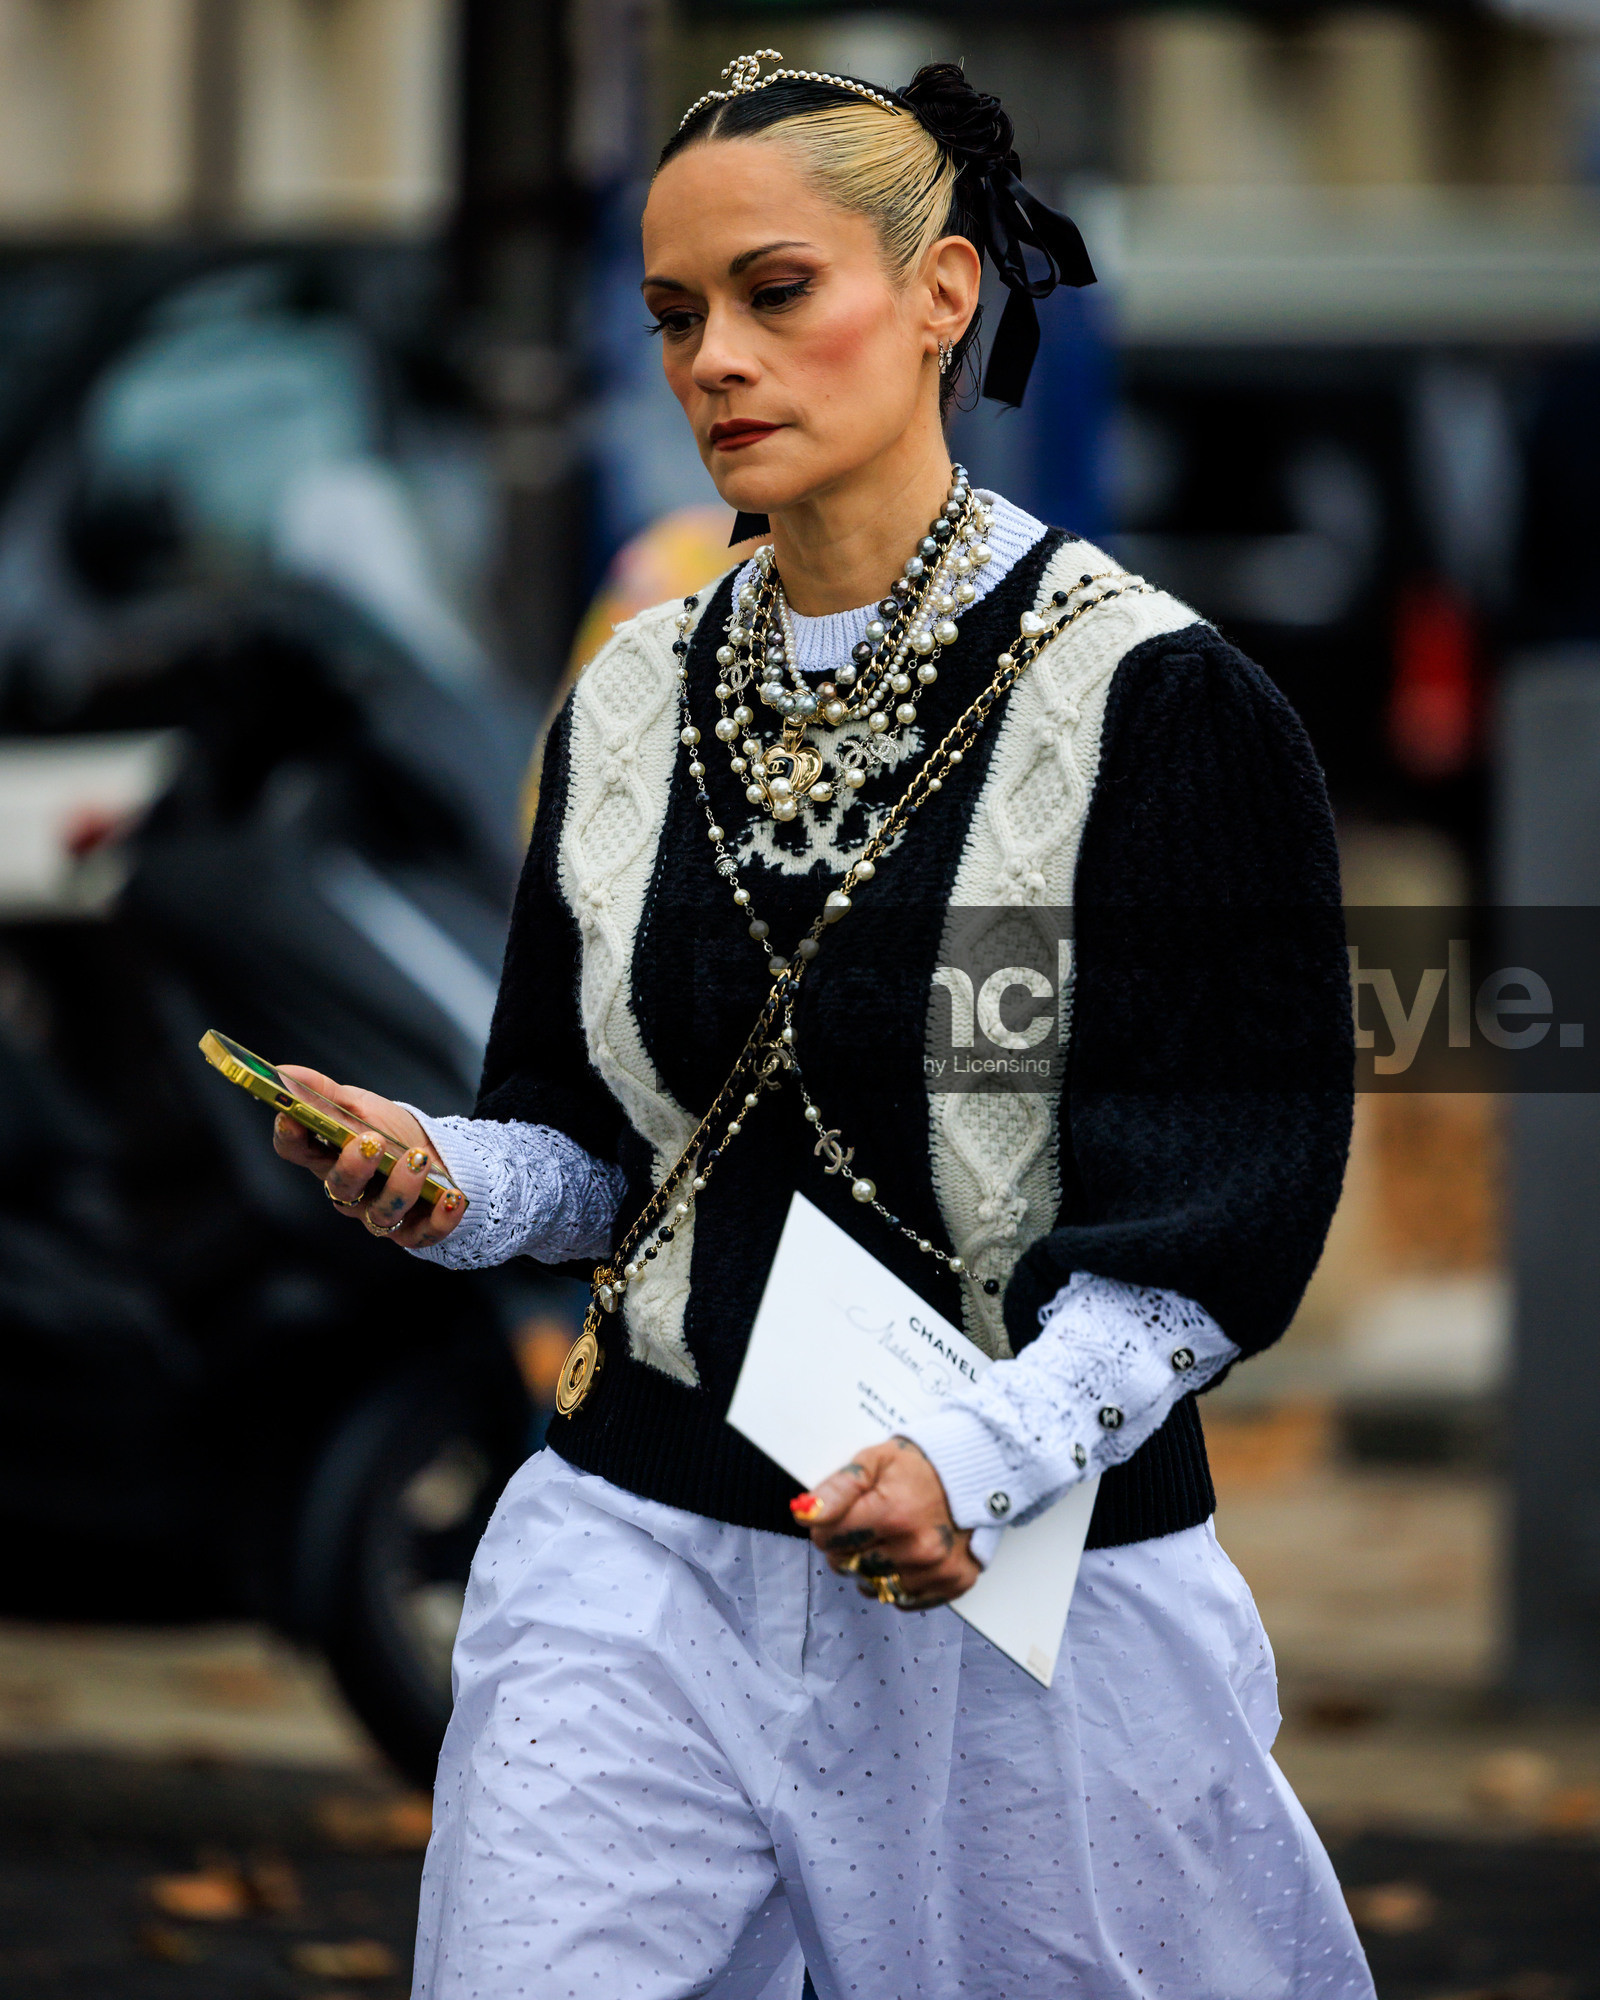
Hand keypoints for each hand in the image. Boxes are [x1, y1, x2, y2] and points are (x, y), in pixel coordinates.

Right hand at [270, 1065, 466, 1251]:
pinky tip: (451, 1196)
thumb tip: (282, 1073)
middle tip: (372, 1140)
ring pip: (381, 1212)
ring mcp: (379, 1213)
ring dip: (401, 1185)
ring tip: (419, 1157)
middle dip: (354, 1165)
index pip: (296, 1150)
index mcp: (328, 1157)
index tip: (291, 1116)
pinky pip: (423, 1233)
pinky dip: (439, 1217)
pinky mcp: (414, 1230)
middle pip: (339, 1186)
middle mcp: (350, 1190)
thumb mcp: (360, 1106)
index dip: (290, 1136)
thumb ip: (323, 1093)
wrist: (439, 1153)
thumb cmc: (392, 1130)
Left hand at [794, 1436, 979, 1610]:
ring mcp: (938, 1569)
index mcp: (894, 1512)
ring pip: (871, 1586)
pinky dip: (898, 1580)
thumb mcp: (874, 1460)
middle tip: (868, 1523)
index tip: (841, 1513)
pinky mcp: (954, 1583)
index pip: (827, 1538)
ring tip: (887, 1538)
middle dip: (846, 1546)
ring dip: (870, 1567)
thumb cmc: (920, 1465)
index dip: (825, 1524)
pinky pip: (902, 1599)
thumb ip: (837, 1488)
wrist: (976, 1471)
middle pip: (846, 1566)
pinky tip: (906, 1556)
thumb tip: (806, 1514)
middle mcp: (918, 1547)